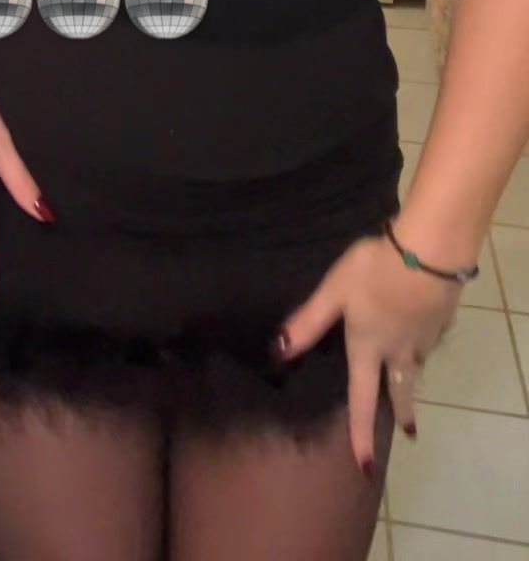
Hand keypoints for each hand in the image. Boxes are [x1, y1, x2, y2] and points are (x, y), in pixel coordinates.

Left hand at [278, 234, 462, 473]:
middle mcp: (399, 350)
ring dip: (414, 379)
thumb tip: (279, 352)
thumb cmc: (375, 271)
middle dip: (403, 412)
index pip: (362, 399)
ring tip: (412, 383)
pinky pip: (431, 339)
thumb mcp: (334, 291)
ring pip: (417, 365)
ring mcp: (424, 337)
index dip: (361, 434)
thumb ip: (309, 321)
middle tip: (409, 433)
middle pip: (400, 390)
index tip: (365, 468)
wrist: (430, 253)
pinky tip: (424, 332)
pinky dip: (425, 344)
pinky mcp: (441, 319)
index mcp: (369, 347)